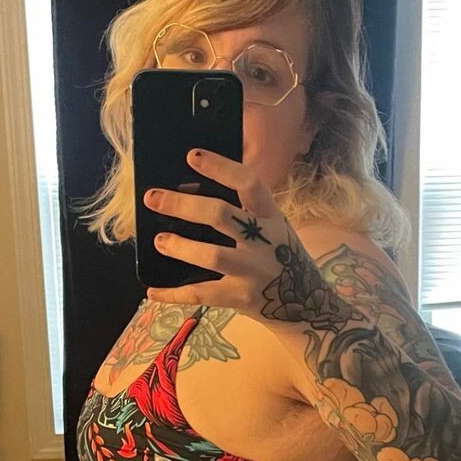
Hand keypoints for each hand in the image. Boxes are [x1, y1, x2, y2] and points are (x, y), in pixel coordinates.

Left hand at [142, 148, 326, 322]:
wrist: (307, 304)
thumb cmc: (281, 256)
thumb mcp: (272, 229)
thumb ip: (243, 214)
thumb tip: (188, 195)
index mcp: (272, 217)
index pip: (249, 183)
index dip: (221, 167)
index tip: (192, 156)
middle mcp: (265, 241)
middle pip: (221, 215)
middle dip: (183, 205)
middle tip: (153, 198)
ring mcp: (254, 271)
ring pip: (213, 255)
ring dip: (181, 247)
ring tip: (159, 240)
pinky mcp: (241, 297)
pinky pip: (202, 294)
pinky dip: (174, 293)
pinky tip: (152, 291)